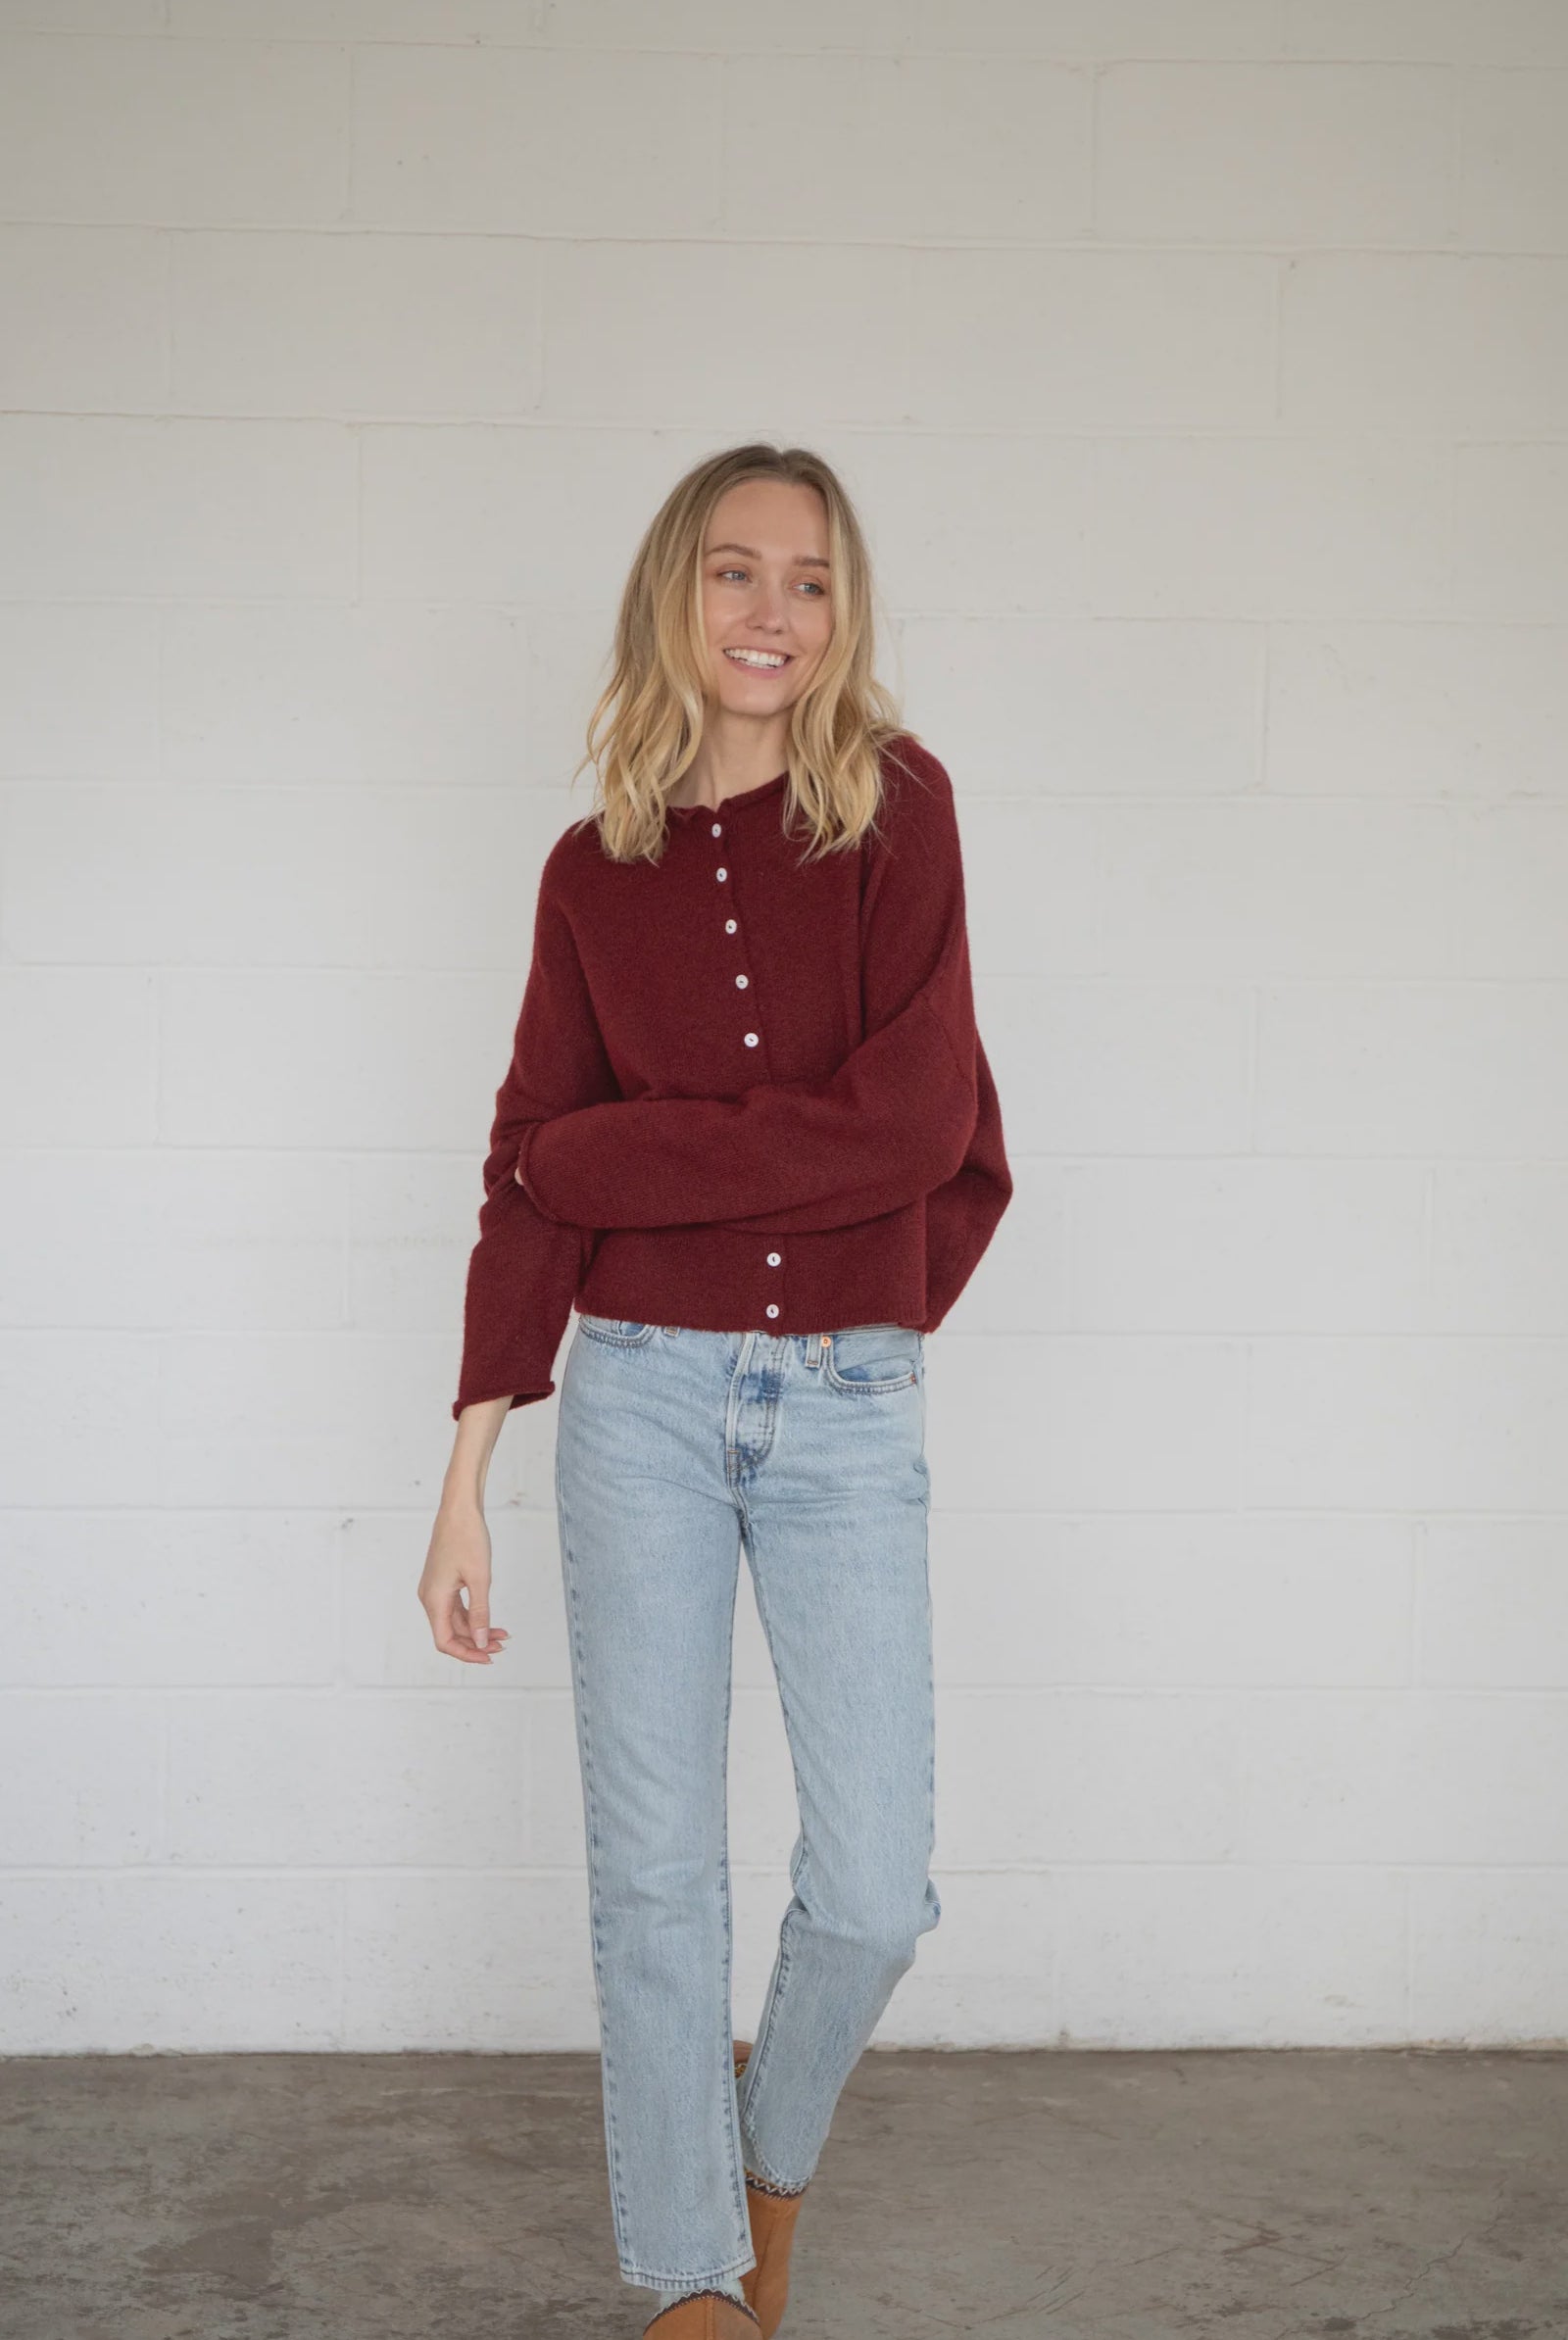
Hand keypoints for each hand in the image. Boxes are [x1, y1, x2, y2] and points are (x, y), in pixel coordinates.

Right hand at [418, 1503, 509, 1665]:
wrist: (459, 1508)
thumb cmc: (468, 1538)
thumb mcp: (479, 1579)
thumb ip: (480, 1614)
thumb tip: (481, 1642)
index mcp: (433, 1599)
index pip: (445, 1641)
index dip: (466, 1653)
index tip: (489, 1657)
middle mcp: (429, 1597)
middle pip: (450, 1633)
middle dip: (475, 1642)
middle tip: (502, 1645)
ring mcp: (435, 1589)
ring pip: (454, 1621)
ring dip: (476, 1630)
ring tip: (503, 1634)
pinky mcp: (442, 1581)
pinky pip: (456, 1607)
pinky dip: (473, 1616)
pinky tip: (491, 1620)